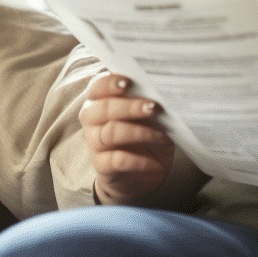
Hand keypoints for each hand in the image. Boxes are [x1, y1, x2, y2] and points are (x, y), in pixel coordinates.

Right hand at [79, 73, 174, 204]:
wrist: (141, 174)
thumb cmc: (146, 136)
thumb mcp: (150, 118)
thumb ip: (150, 104)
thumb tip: (165, 95)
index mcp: (100, 100)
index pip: (98, 87)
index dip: (110, 83)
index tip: (128, 82)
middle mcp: (92, 120)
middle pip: (104, 108)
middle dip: (130, 106)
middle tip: (154, 107)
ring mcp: (95, 143)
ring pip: (111, 133)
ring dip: (140, 132)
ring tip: (161, 135)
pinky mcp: (102, 166)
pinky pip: (118, 160)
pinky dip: (140, 161)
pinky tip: (155, 163)